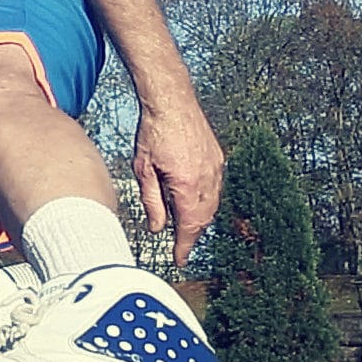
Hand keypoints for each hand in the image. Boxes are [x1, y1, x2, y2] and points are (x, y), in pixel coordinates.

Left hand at [133, 103, 224, 266]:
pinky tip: (194, 203)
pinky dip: (206, 202)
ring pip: (212, 205)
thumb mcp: (143, 170)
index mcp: (187, 185)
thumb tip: (157, 229)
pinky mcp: (218, 159)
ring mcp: (216, 168)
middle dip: (192, 236)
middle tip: (180, 248)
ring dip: (200, 220)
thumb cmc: (153, 132)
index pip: (189, 227)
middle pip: (203, 219)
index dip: (185, 247)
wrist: (172, 100)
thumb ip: (151, 202)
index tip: (180, 260)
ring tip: (185, 229)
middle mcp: (207, 179)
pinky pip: (215, 189)